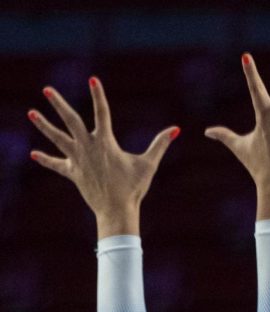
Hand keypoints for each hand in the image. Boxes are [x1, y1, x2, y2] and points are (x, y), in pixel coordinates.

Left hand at [28, 77, 177, 236]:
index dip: (98, 95)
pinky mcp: (73, 173)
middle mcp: (88, 148)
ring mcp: (78, 160)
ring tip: (31, 113)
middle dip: (58, 104)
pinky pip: (57, 165)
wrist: (117, 211)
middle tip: (46, 89)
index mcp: (105, 143)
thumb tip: (176, 129)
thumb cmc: (134, 188)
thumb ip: (160, 144)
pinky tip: (33, 154)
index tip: (93, 79)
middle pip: (70, 121)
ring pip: (58, 139)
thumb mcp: (148, 165)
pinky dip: (46, 160)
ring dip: (44, 125)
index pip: (102, 113)